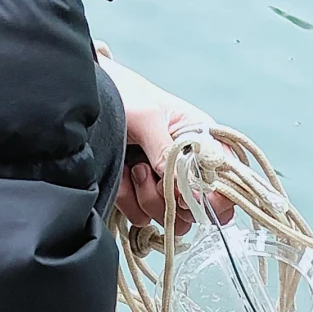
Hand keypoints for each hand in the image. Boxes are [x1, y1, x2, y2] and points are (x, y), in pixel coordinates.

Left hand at [97, 50, 233, 231]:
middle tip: (151, 171)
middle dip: (174, 198)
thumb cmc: (121, 93)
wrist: (84, 98)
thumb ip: (167, 152)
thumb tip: (185, 189)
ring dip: (149, 198)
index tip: (189, 192)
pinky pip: (144, 218)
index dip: (215, 196)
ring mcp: (165, 185)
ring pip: (172, 219)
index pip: (228, 182)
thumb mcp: (148, 116)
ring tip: (134, 168)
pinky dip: (130, 201)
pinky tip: (122, 176)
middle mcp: (188, 167)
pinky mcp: (141, 196)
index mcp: (202, 142)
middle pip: (199, 210)